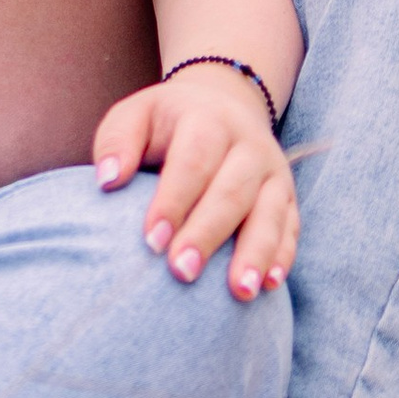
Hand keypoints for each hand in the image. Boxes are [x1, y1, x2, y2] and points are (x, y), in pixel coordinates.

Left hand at [92, 62, 296, 301]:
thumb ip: (117, 142)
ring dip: (256, 253)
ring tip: (239, 292)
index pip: (194, 161)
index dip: (174, 201)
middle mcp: (248, 144)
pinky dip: (283, 256)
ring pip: (269, 213)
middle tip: (181, 272)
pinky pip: (291, 228)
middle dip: (207, 234)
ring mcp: (273, 171)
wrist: (221, 105)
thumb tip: (108, 180)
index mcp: (208, 120)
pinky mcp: (288, 197)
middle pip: (233, 191)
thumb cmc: (166, 124)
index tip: (151, 240)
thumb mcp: (136, 116)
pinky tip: (269, 285)